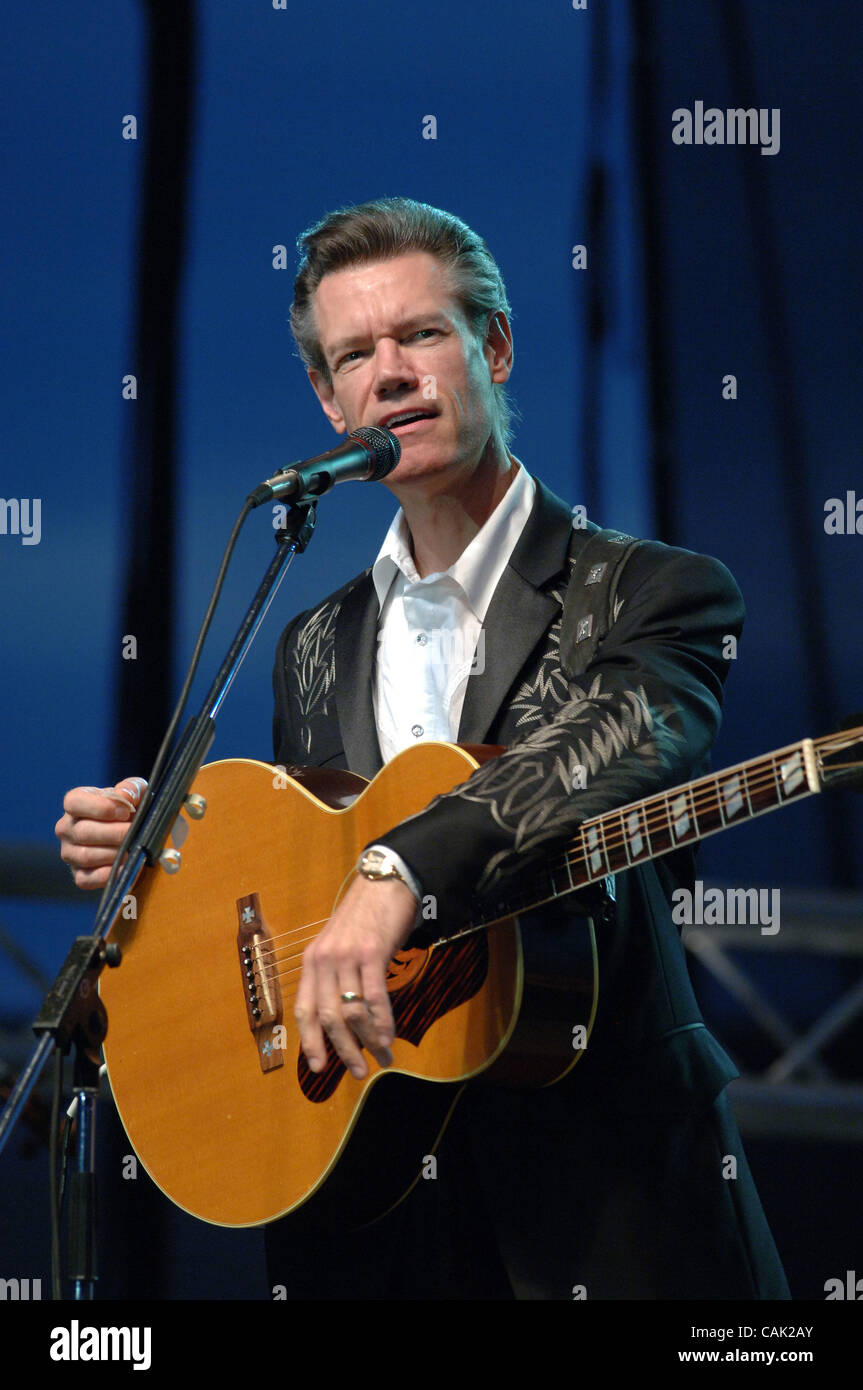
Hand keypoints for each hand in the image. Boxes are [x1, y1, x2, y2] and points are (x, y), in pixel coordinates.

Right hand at [55, 777, 146, 888]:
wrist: (131, 832)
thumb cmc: (129, 807)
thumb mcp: (134, 791)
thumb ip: (131, 788)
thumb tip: (124, 797)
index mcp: (75, 803)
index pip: (74, 802)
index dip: (100, 807)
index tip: (125, 811)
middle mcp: (66, 828)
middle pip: (83, 832)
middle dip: (113, 833)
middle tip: (133, 833)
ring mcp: (69, 853)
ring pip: (85, 856)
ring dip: (113, 854)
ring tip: (133, 849)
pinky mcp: (78, 875)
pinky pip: (86, 879)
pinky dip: (107, 875)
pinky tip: (126, 868)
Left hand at [294, 873, 417, 1079]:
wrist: (384, 883)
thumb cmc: (365, 918)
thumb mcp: (339, 945)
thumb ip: (336, 976)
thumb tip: (344, 1019)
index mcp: (312, 961)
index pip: (304, 1009)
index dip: (310, 1041)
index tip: (319, 1067)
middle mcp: (324, 960)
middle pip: (327, 1017)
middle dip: (343, 1049)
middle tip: (357, 1071)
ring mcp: (347, 956)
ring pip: (351, 1011)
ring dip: (368, 1041)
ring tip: (383, 1057)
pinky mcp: (372, 952)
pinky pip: (374, 997)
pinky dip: (382, 1022)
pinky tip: (390, 1036)